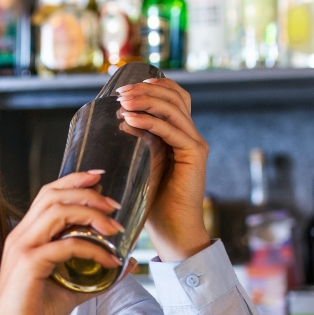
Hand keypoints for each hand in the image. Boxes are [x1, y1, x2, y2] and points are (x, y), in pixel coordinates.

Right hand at [0, 172, 136, 314]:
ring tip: (114, 228)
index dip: (74, 180)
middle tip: (114, 205)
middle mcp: (21, 235)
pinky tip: (110, 261)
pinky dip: (92, 249)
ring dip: (91, 214)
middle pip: (53, 195)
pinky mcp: (29, 264)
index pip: (48, 194)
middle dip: (87, 193)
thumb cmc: (34, 313)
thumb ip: (95, 273)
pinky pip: (66, 245)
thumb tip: (126, 263)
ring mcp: (22, 247)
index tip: (99, 177)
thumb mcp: (71, 287)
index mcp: (26, 235)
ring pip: (57, 211)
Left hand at [115, 78, 211, 261]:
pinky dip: (150, 122)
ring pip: (174, 109)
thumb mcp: (142, 164)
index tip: (126, 87)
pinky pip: (171, 131)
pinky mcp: (195, 155)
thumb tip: (118, 119)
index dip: (154, 85)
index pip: (175, 97)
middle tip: (121, 93)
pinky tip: (130, 120)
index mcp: (180, 134)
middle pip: (175, 97)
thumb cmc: (153, 201)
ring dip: (146, 101)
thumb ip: (138, 142)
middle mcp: (191, 135)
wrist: (171, 229)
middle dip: (146, 90)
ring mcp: (195, 144)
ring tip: (123, 102)